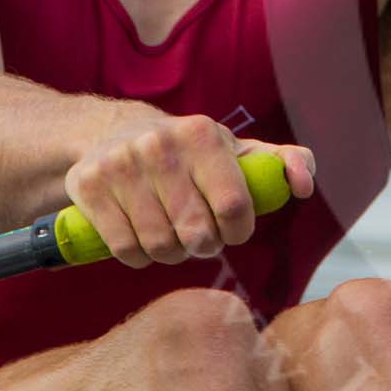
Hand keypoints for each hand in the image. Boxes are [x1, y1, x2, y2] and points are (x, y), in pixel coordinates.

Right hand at [64, 111, 316, 267]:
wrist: (112, 134)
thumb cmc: (191, 154)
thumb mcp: (237, 151)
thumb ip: (282, 164)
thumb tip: (304, 186)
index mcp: (202, 134)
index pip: (233, 205)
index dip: (238, 230)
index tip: (233, 229)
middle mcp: (159, 145)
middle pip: (196, 232)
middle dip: (205, 246)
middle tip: (201, 237)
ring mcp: (119, 165)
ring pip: (159, 245)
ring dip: (171, 255)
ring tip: (173, 238)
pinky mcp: (87, 186)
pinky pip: (124, 249)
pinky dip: (139, 257)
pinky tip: (143, 241)